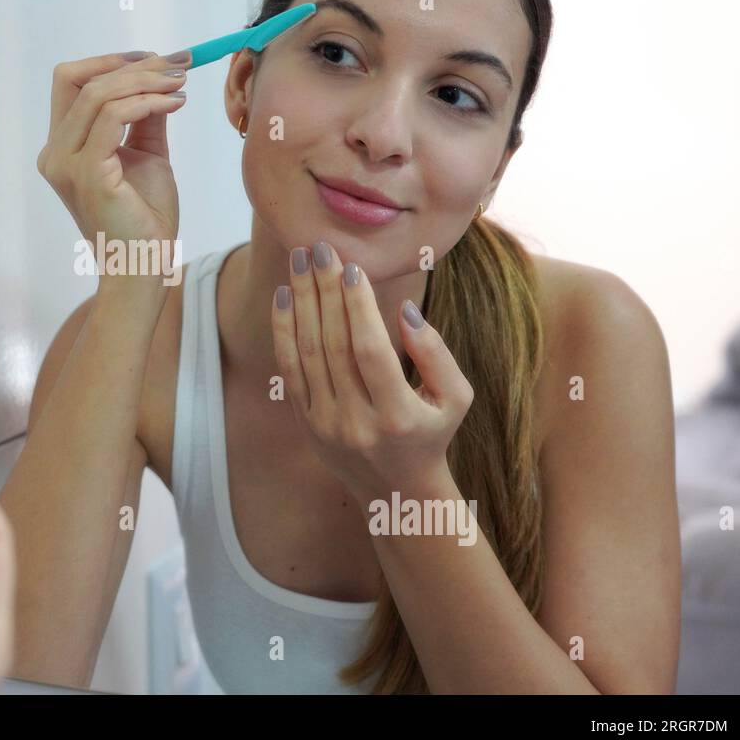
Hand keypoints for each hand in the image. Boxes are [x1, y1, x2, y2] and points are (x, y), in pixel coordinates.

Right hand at [37, 50, 190, 249]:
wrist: (145, 264)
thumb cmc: (145, 217)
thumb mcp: (147, 154)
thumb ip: (144, 116)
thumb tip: (159, 75)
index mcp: (62, 147)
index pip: (70, 82)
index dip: (109, 61)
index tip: (155, 58)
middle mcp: (55, 153)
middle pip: (78, 79)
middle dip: (132, 64)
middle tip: (178, 64)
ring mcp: (66, 164)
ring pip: (98, 94)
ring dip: (145, 80)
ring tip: (180, 84)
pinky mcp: (88, 174)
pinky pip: (112, 117)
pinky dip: (147, 102)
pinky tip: (175, 103)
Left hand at [270, 241, 472, 501]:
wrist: (395, 491)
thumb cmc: (432, 433)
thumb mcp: (456, 398)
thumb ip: (437, 354)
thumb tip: (405, 311)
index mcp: (398, 416)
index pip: (371, 352)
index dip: (359, 308)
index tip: (353, 266)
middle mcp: (356, 422)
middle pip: (333, 346)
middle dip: (325, 291)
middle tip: (320, 248)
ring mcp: (325, 424)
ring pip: (307, 353)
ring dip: (302, 302)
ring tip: (301, 261)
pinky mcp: (305, 422)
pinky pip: (289, 370)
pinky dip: (284, 331)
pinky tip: (285, 296)